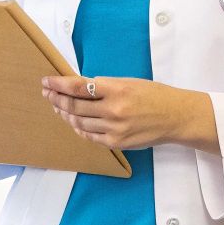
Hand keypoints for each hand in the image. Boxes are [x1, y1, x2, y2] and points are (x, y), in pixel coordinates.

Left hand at [40, 75, 218, 152]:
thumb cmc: (154, 95)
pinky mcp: (116, 142)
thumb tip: (79, 88)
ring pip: (79, 122)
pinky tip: (73, 121)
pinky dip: (78, 128)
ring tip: (58, 107)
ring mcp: (114, 128)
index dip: (58, 84)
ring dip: (65, 113)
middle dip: (56, 99)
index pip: (78, 87)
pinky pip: (89, 136)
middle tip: (47, 93)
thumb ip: (104, 86)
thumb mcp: (129, 82)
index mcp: (116, 89)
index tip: (47, 81)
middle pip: (74, 105)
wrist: (176, 117)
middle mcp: (113, 110)